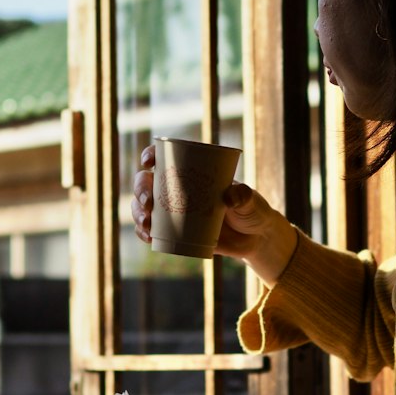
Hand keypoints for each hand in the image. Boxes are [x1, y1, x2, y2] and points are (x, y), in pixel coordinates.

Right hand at [131, 144, 297, 283]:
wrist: (256, 239)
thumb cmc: (254, 211)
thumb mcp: (251, 201)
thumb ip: (244, 196)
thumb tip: (230, 196)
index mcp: (194, 171)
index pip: (167, 156)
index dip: (151, 155)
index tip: (149, 162)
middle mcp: (179, 188)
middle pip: (148, 183)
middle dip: (141, 190)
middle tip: (149, 203)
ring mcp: (175, 211)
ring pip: (145, 207)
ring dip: (138, 213)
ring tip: (146, 224)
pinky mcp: (176, 232)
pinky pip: (153, 230)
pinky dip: (145, 233)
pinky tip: (147, 236)